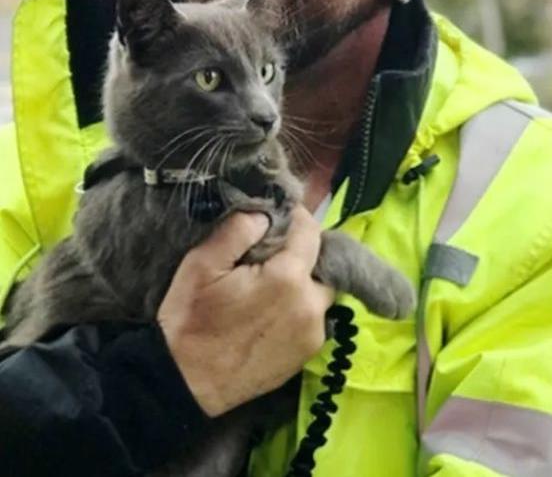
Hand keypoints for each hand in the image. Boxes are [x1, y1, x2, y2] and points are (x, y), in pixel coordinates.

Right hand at [158, 208, 333, 416]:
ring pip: (320, 293)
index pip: (310, 232)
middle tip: (271, 256)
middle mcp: (311, 305)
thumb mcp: (201, 265)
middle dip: (301, 255)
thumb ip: (238, 231)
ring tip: (270, 286)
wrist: (184, 383)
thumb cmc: (189, 322)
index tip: (279, 217)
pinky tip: (272, 313)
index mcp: (288, 278)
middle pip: (321, 264)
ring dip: (302, 284)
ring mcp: (314, 333)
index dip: (295, 219)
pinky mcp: (308, 354)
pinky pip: (313, 319)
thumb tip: (266, 213)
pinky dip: (299, 309)